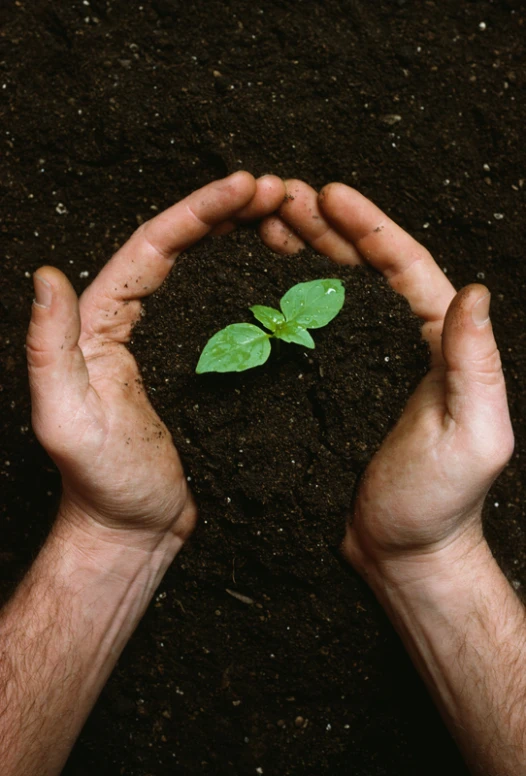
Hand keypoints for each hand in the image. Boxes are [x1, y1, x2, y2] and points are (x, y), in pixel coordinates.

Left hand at [26, 172, 285, 555]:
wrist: (133, 530)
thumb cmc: (102, 483)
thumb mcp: (66, 417)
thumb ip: (50, 348)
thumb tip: (47, 275)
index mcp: (101, 324)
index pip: (151, 246)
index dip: (199, 210)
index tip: (246, 188)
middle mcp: (133, 323)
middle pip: (182, 247)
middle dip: (228, 211)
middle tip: (280, 192)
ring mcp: (169, 343)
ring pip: (207, 272)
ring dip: (244, 238)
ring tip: (289, 217)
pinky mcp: (199, 369)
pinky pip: (227, 312)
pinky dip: (254, 284)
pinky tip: (282, 274)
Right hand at [260, 180, 513, 581]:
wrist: (401, 552)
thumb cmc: (440, 502)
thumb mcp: (474, 435)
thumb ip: (475, 365)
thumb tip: (475, 293)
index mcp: (436, 344)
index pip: (406, 267)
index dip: (369, 225)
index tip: (331, 193)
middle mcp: (398, 345)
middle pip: (361, 270)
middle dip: (324, 227)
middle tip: (282, 197)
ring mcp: (360, 365)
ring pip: (328, 294)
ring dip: (300, 255)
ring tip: (264, 224)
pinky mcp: (329, 390)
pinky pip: (305, 335)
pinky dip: (282, 304)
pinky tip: (257, 284)